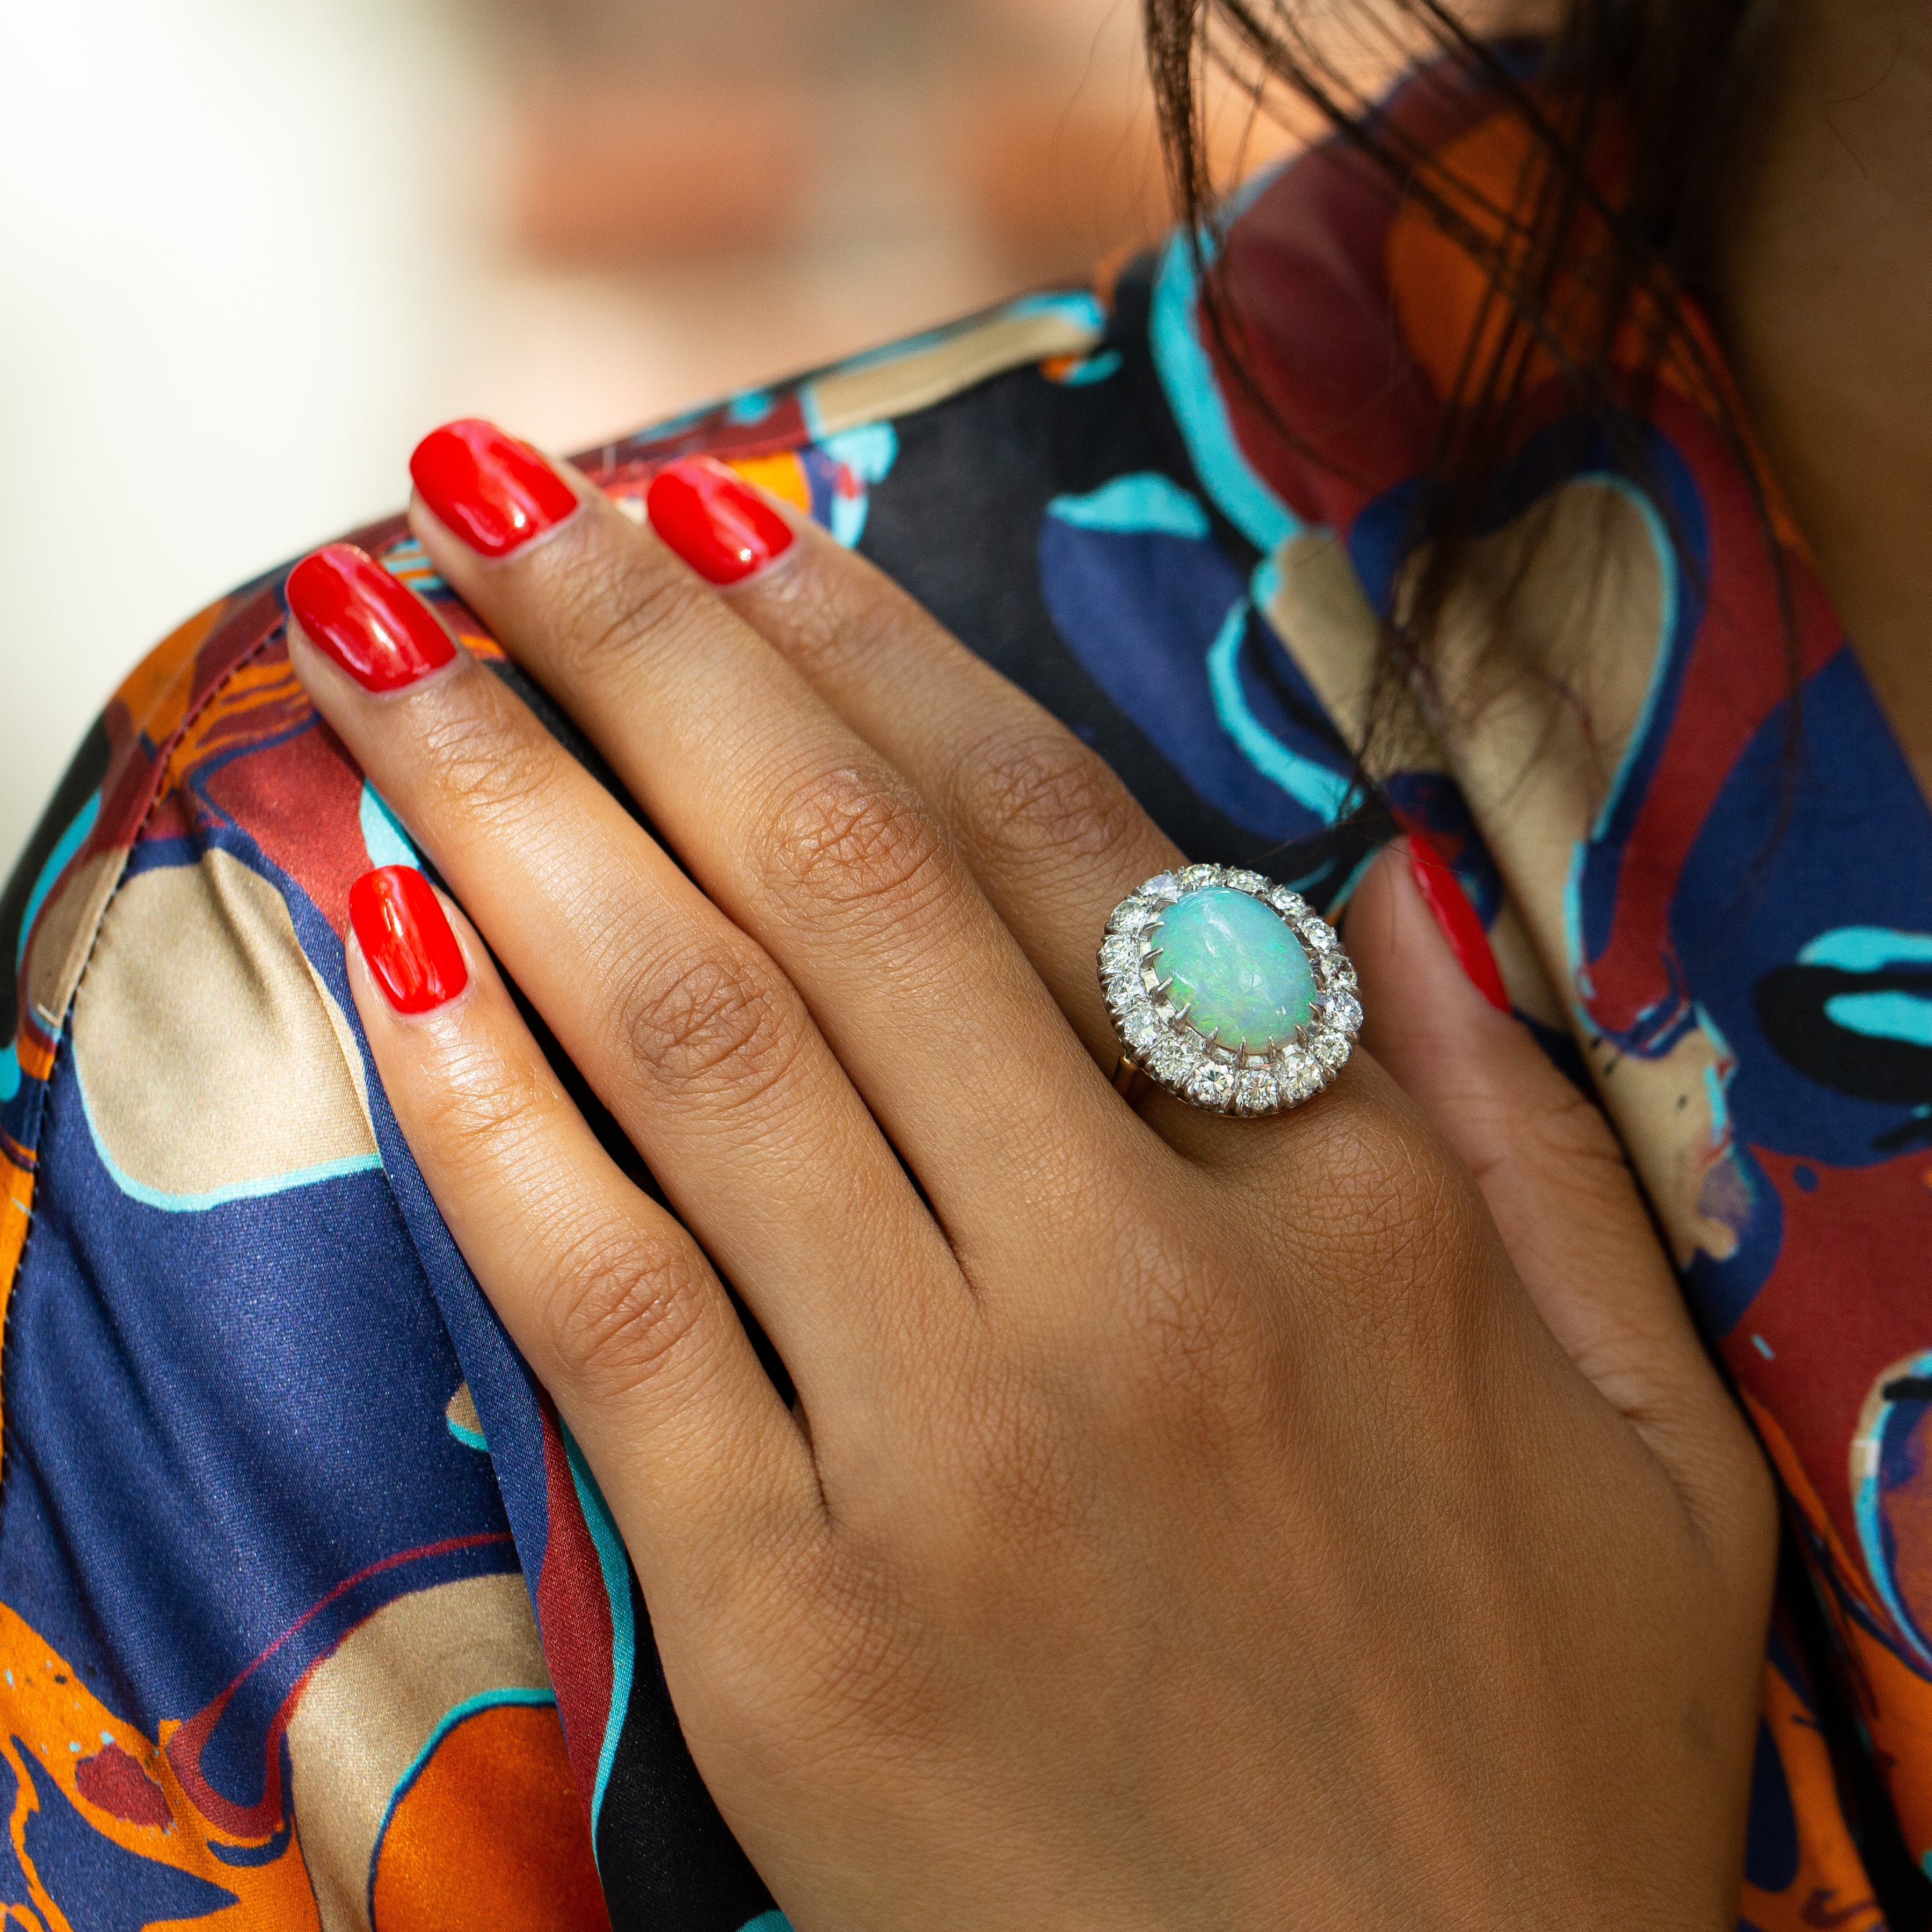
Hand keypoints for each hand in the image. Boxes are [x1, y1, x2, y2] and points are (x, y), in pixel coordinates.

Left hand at [286, 430, 1775, 1929]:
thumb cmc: (1534, 1755)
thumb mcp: (1645, 1437)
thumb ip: (1529, 1147)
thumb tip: (1399, 901)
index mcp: (1349, 1218)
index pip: (1061, 848)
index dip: (869, 653)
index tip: (725, 517)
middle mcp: (1144, 1293)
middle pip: (842, 888)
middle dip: (641, 653)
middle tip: (484, 491)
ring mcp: (956, 1459)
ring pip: (698, 1047)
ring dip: (510, 812)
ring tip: (377, 648)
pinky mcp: (797, 1631)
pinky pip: (606, 1305)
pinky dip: (483, 1110)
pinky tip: (383, 945)